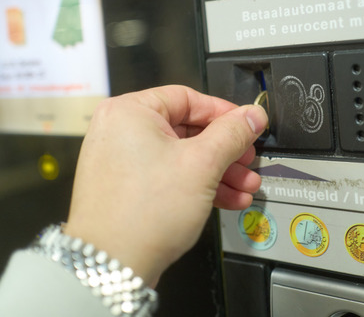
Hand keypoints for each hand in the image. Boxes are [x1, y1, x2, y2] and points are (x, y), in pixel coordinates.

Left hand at [64, 85, 267, 285]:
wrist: (112, 265)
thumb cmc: (140, 215)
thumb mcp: (202, 165)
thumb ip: (232, 134)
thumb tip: (251, 116)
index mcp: (129, 111)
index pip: (188, 97)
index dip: (224, 113)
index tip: (247, 126)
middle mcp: (119, 131)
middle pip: (187, 129)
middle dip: (225, 151)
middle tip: (247, 160)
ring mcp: (120, 160)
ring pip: (180, 156)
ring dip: (217, 171)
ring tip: (243, 187)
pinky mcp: (125, 187)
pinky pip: (167, 175)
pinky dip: (195, 185)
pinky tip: (224, 199)